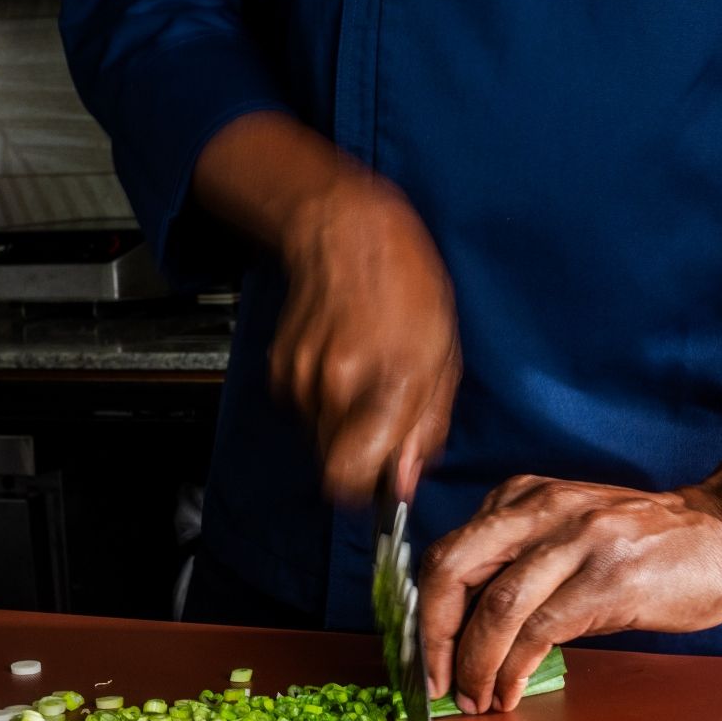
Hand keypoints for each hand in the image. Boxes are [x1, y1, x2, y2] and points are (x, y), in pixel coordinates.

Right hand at [194, 113, 460, 501]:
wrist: (346, 230)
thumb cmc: (405, 284)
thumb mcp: (443, 357)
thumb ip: (426, 426)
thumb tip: (405, 479)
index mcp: (386, 383)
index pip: (351, 478)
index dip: (367, 490)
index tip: (383, 479)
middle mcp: (336, 385)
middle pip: (334, 467)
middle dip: (361, 456)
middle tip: (385, 418)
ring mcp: (300, 376)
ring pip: (320, 438)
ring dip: (344, 424)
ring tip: (368, 377)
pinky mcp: (279, 367)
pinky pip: (305, 410)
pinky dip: (325, 399)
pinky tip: (345, 360)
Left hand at [420, 478, 721, 713]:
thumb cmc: (648, 543)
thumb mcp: (571, 532)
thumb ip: (520, 561)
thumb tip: (464, 629)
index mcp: (524, 498)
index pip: (449, 551)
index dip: (424, 613)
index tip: (419, 657)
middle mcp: (543, 509)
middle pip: (454, 568)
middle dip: (431, 635)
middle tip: (433, 682)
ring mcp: (578, 540)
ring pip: (495, 604)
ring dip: (474, 662)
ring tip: (474, 698)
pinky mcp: (609, 577)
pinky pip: (541, 629)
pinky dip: (514, 668)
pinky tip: (510, 691)